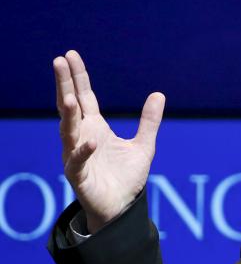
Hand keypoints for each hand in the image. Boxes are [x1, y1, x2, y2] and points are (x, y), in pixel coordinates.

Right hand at [53, 50, 164, 232]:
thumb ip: (149, 121)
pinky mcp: (79, 176)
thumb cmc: (127, 177)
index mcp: (95, 127)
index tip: (70, 55)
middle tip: (58, 61)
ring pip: (68, 132)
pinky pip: (78, 161)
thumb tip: (159, 94)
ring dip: (67, 115)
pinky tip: (89, 141)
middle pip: (70, 106)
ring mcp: (77, 156)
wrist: (122, 208)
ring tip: (68, 97)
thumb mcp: (144, 145)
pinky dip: (82, 151)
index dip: (77, 77)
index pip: (84, 97)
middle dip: (64, 84)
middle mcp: (81, 138)